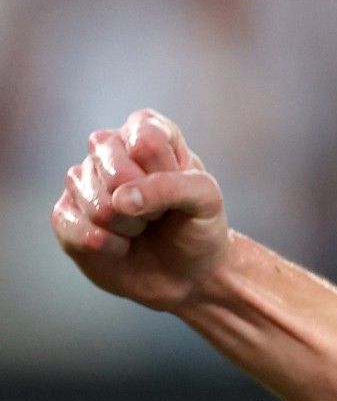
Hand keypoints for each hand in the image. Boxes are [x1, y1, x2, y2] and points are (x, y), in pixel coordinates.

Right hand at [50, 109, 231, 311]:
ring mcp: (83, 180)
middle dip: (146, 205)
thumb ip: (172, 187)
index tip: (181, 188)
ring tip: (141, 227)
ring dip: (128, 227)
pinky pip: (73, 228)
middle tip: (158, 213)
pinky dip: (107, 245)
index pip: (145, 140)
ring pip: (97, 204)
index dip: (166, 173)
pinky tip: (120, 245)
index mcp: (147, 130)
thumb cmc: (197, 225)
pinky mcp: (65, 214)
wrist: (186, 271)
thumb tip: (120, 199)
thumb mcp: (206, 200)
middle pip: (115, 172)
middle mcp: (108, 148)